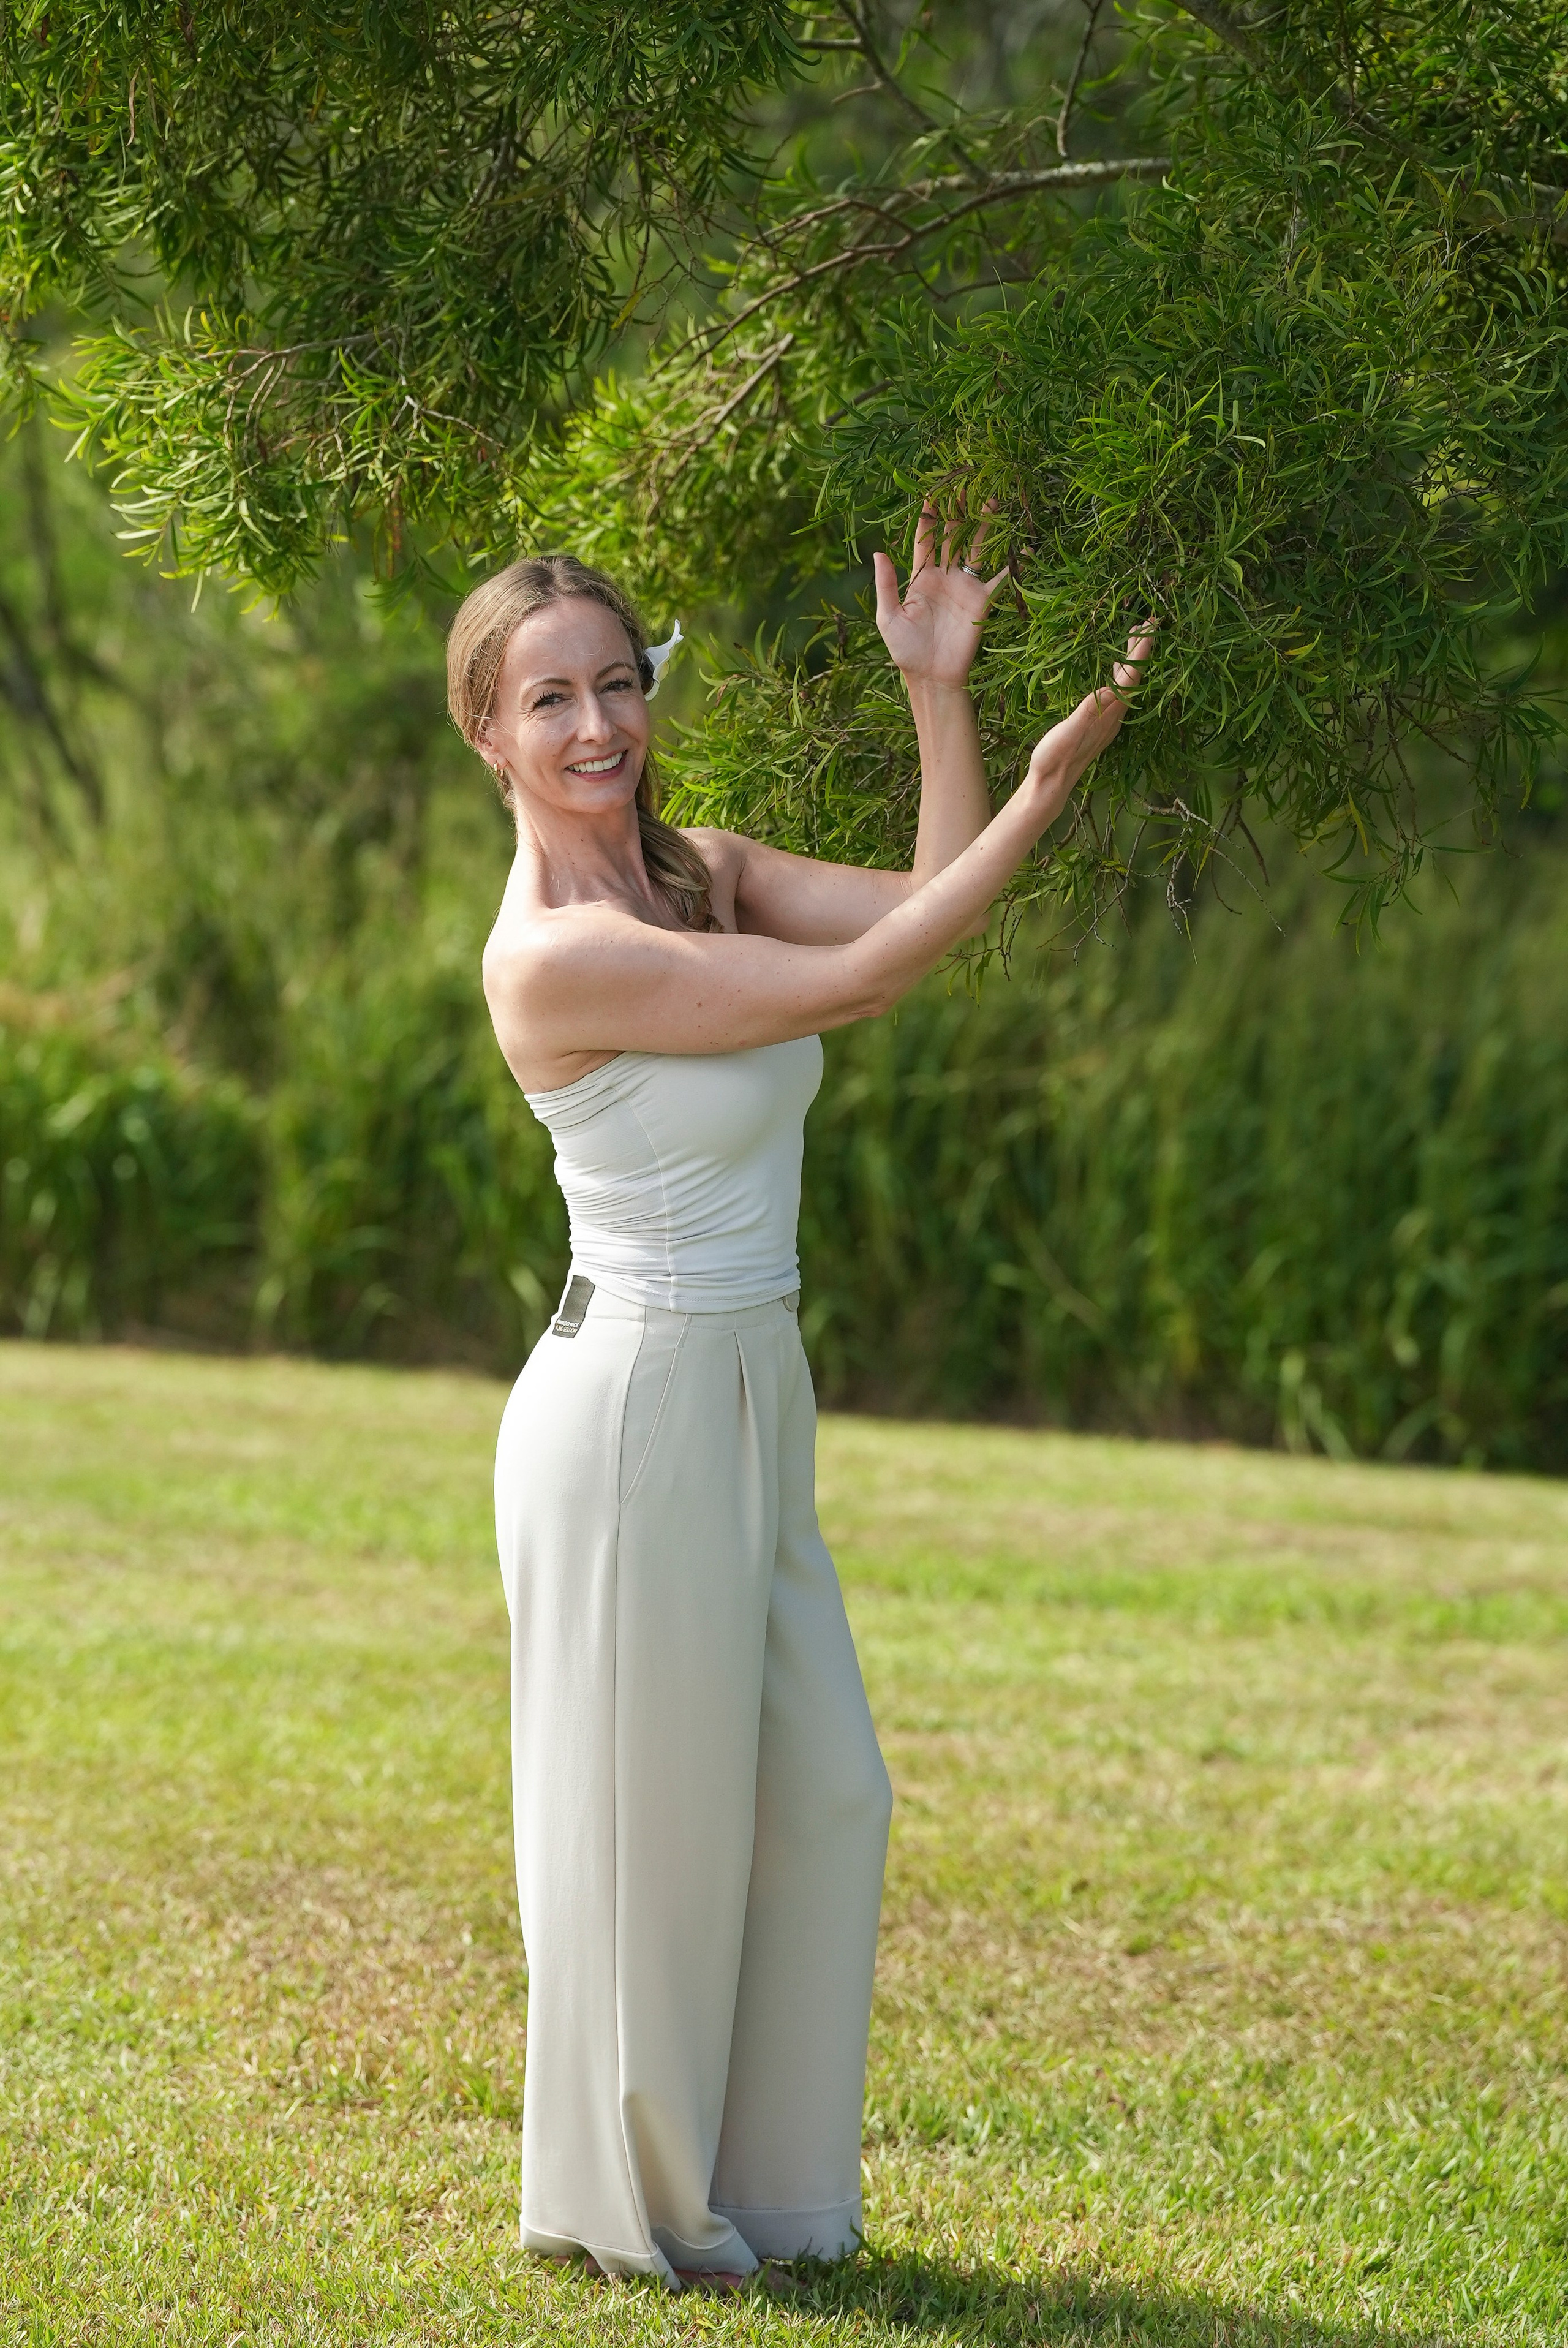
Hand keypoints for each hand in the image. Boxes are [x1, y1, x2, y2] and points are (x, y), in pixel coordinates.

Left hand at [873, 502, 1007, 687]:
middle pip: (953, 537)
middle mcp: (945, 577)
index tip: (932, 493)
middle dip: (959, 512)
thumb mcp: (888, 617)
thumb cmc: (906, 651)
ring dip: (984, 526)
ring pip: (976, 549)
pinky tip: (1023, 545)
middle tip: (965, 485)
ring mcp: (965, 587)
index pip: (926, 540)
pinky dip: (1012, 563)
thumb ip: (886, 585)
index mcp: (921, 578)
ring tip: (992, 500)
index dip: (929, 518)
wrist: (931, 678)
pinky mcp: (982, 601)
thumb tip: (878, 552)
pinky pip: (999, 578)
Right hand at [1021, 623, 1156, 825]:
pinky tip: (1113, 671)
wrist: (1050, 785)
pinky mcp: (1100, 723)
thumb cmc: (1054, 758)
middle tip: (1148, 623)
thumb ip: (1089, 710)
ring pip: (1127, 685)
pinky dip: (1120, 675)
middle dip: (1142, 650)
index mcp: (1109, 713)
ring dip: (1133, 661)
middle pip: (1135, 678)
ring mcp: (1109, 720)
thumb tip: (1110, 688)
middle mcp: (1115, 716)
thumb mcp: (1068, 731)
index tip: (1151, 627)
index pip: (1131, 677)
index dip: (1141, 651)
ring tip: (1133, 639)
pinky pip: (1118, 693)